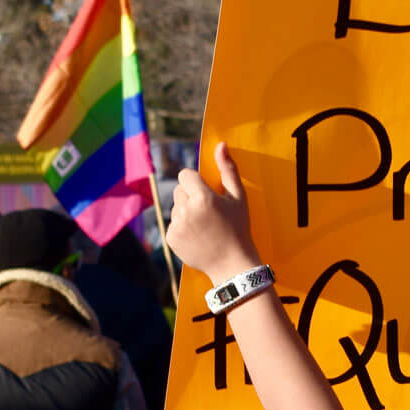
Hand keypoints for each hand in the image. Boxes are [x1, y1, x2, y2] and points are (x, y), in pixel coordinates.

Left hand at [165, 142, 259, 281]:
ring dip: (186, 212)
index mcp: (203, 198)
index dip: (195, 182)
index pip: (185, 175)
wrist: (232, 265)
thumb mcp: (238, 198)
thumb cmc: (238, 228)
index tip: (206, 193)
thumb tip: (220, 144)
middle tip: (208, 211)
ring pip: (175, 207)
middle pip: (178, 190)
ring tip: (204, 226)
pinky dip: (182, 228)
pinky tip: (197, 237)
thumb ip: (228, 169)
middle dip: (190, 196)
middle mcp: (186, 211)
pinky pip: (172, 224)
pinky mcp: (171, 239)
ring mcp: (177, 226)